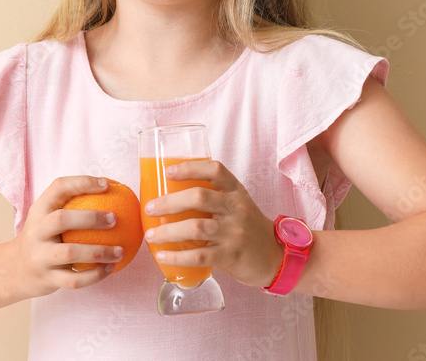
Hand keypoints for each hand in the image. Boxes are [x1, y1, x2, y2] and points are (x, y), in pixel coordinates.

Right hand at [13, 176, 123, 296]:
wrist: (15, 270)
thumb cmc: (44, 238)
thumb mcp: (48, 218)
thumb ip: (73, 206)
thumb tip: (114, 191)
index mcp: (39, 211)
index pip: (58, 188)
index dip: (82, 183)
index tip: (107, 184)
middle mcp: (36, 231)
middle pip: (61, 219)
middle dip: (91, 218)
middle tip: (115, 219)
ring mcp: (39, 256)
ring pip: (69, 253)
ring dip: (99, 252)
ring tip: (121, 251)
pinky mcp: (46, 279)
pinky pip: (74, 280)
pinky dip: (94, 276)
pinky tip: (110, 269)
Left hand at [142, 160, 283, 288]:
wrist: (275, 257)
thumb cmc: (246, 228)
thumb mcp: (237, 205)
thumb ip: (213, 197)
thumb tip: (169, 195)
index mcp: (236, 192)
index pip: (215, 170)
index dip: (190, 167)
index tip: (167, 172)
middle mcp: (236, 208)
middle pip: (199, 197)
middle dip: (169, 202)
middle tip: (149, 208)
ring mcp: (234, 232)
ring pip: (196, 226)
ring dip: (168, 231)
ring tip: (151, 235)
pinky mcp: (231, 255)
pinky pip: (200, 255)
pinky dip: (177, 256)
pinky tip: (162, 256)